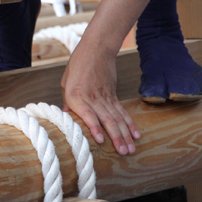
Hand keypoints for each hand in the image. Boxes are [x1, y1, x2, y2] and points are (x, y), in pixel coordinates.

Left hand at [61, 38, 139, 154]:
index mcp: (77, 95)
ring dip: (124, 135)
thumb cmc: (77, 65)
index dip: (94, 127)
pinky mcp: (113, 95)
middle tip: (123, 153)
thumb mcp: (66, 82)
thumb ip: (67, 102)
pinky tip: (135, 134)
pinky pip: (122, 111)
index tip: (101, 140)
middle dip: (116, 138)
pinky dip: (130, 124)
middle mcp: (92, 98)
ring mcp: (105, 97)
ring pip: (117, 118)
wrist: (97, 48)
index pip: (88, 114)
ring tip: (130, 150)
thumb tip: (66, 119)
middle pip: (107, 120)